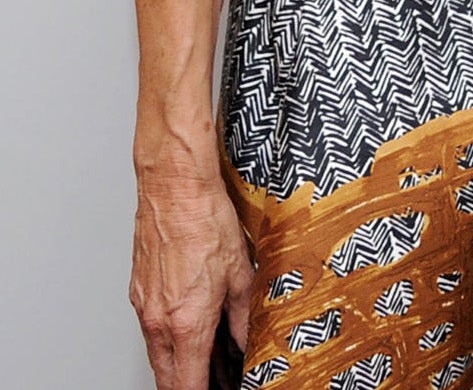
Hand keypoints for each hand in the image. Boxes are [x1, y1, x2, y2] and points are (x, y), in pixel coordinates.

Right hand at [132, 162, 251, 389]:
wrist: (174, 190)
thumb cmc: (206, 222)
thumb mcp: (240, 275)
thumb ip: (243, 318)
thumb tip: (246, 343)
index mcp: (187, 322)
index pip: (187, 384)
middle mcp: (158, 321)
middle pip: (167, 376)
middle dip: (188, 385)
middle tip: (215, 384)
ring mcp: (144, 308)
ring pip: (157, 354)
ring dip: (178, 365)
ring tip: (206, 365)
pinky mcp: (138, 293)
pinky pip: (151, 330)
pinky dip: (168, 341)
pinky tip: (187, 333)